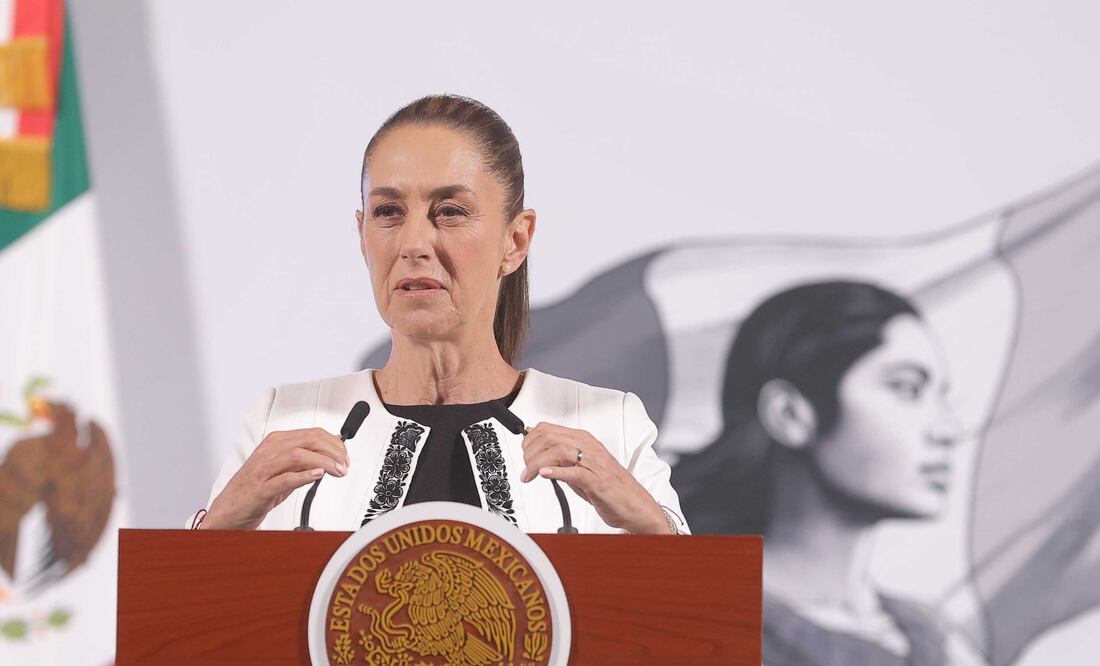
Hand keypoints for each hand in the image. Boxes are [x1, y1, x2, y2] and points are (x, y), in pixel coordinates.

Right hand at [202, 428, 348, 529]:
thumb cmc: (256, 489)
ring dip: (324, 463)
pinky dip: (303, 476)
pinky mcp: (260, 489)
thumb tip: (331, 454)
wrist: (228, 510)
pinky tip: (317, 476)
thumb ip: (304, 461)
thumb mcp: (284, 470)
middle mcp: (269, 451)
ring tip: (337, 471)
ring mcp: (263, 469)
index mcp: (276, 442)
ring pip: (298, 455)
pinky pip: (284, 479)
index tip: (345, 456)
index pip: (312, 434)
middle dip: (333, 451)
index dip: (334, 443)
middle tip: (345, 465)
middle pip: (308, 440)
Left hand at [519, 422, 669, 533]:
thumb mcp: (579, 468)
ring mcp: (594, 463)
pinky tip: (544, 475)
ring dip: (537, 463)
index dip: (529, 441)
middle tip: (524, 468)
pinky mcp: (598, 481)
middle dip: (529, 452)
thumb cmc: (609, 487)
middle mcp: (588, 447)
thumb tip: (536, 454)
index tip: (523, 455)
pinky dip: (557, 472)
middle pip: (549, 437)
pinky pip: (575, 472)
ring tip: (529, 475)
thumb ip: (560, 460)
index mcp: (583, 440)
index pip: (547, 429)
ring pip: (558, 451)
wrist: (635, 505)